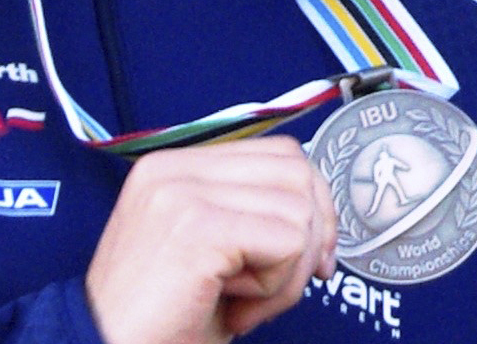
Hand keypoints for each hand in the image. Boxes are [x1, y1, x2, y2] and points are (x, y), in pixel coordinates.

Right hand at [84, 137, 339, 343]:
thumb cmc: (156, 322)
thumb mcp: (207, 253)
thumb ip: (249, 217)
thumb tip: (320, 218)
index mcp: (175, 168)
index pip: (279, 154)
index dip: (310, 205)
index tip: (311, 257)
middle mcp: (175, 169)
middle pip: (296, 171)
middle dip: (312, 235)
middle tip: (282, 289)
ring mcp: (183, 192)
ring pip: (299, 209)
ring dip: (290, 271)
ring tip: (246, 302)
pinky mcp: (198, 227)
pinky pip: (287, 242)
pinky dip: (279, 286)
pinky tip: (239, 309)